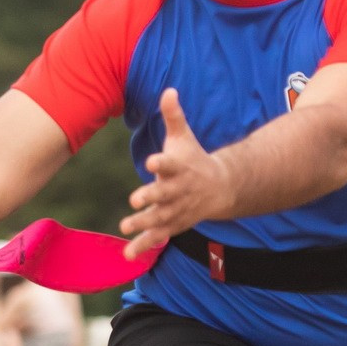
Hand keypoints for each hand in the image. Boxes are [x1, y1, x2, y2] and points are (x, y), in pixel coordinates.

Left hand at [121, 88, 235, 258]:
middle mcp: (178, 190)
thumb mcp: (184, 137)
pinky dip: (144, 246)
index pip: (170, 164)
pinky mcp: (174, 224)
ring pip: (160, 218)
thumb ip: (174, 116)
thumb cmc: (194, 159)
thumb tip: (168, 90)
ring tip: (125, 226)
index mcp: (179, 167)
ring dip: (144, 223)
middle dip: (151, 197)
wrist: (221, 187)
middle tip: (135, 200)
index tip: (151, 161)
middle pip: (164, 194)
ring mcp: (177, 209)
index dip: (161, 163)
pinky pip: (158, 236)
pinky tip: (128, 254)